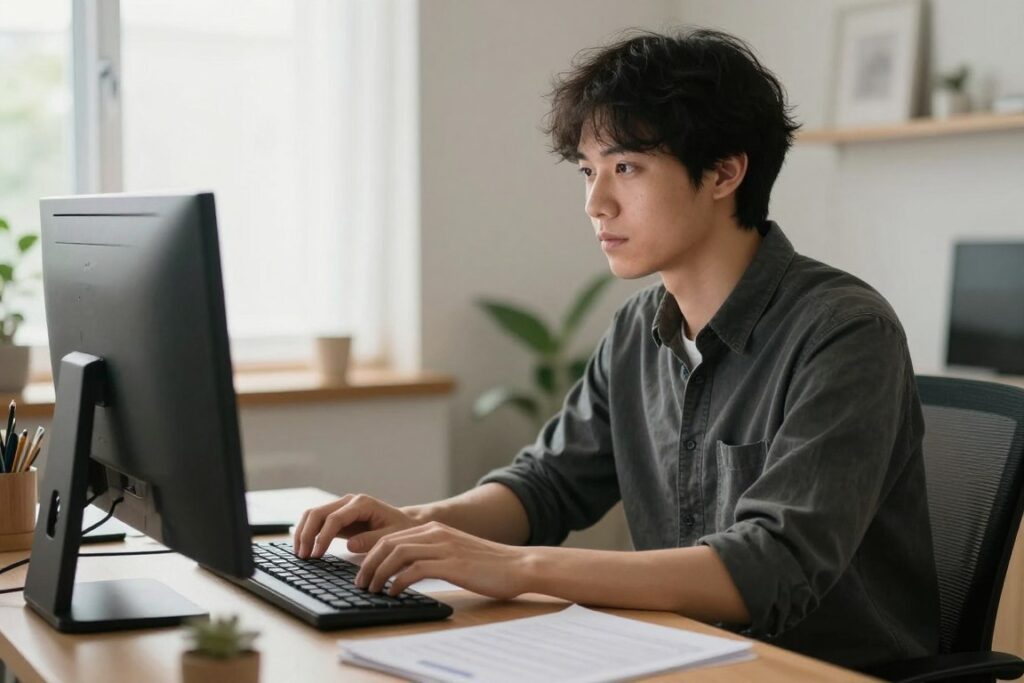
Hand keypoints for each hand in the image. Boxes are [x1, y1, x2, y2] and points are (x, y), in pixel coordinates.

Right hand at [293, 493, 416, 557]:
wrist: (404, 522)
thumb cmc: (399, 529)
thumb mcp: (391, 536)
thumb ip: (371, 540)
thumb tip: (350, 545)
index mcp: (362, 503)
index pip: (335, 518)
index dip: (323, 536)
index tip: (316, 554)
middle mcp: (348, 501)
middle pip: (318, 513)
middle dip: (307, 534)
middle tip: (303, 556)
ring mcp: (341, 507)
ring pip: (313, 515)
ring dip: (303, 533)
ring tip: (300, 554)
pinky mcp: (337, 516)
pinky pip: (316, 521)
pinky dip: (307, 533)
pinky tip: (304, 548)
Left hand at [354, 521, 530, 599]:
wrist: (518, 565)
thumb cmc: (489, 565)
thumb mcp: (455, 553)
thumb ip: (433, 556)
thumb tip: (406, 571)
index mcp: (435, 529)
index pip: (392, 537)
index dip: (372, 554)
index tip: (363, 573)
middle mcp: (436, 533)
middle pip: (388, 543)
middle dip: (369, 564)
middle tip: (361, 583)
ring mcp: (444, 547)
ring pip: (397, 554)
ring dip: (379, 573)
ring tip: (373, 589)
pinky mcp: (451, 564)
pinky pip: (414, 570)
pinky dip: (398, 582)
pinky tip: (394, 593)